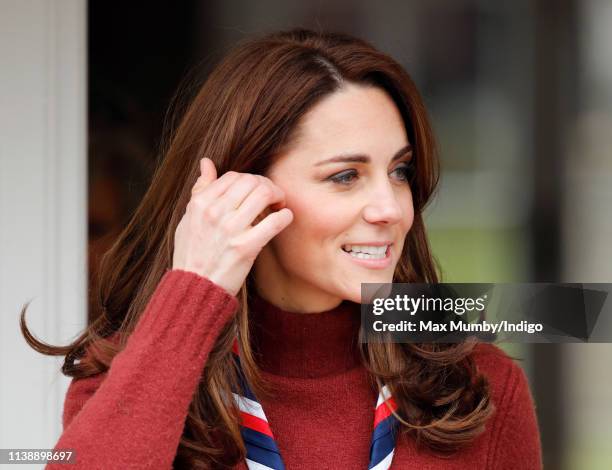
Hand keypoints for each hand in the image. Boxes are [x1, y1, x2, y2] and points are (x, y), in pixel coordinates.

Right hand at [172, 158, 292, 295]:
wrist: (194, 288)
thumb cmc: (192, 254)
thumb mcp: (188, 219)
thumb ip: (199, 190)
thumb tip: (206, 162)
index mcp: (200, 204)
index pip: (233, 176)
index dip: (250, 180)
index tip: (257, 190)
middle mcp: (214, 213)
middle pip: (252, 181)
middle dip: (267, 185)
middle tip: (273, 196)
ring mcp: (230, 230)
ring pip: (264, 194)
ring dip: (278, 196)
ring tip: (279, 205)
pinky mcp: (246, 248)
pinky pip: (274, 222)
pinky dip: (285, 217)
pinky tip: (284, 218)